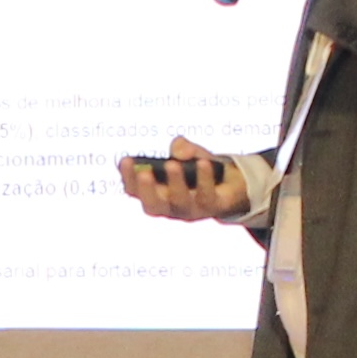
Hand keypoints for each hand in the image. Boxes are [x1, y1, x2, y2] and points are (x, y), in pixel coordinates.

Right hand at [121, 141, 255, 225]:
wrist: (231, 182)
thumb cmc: (199, 168)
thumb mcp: (190, 152)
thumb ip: (182, 147)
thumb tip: (180, 151)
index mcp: (156, 193)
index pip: (135, 190)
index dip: (127, 177)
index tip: (125, 160)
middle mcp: (170, 206)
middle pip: (152, 205)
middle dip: (146, 190)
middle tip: (143, 173)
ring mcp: (191, 210)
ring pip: (179, 202)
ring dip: (175, 183)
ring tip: (173, 165)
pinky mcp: (212, 207)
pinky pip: (206, 195)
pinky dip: (204, 178)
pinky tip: (203, 162)